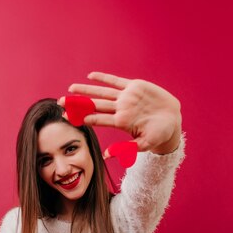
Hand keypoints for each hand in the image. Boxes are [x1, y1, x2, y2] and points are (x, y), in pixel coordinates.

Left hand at [58, 72, 181, 153]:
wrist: (173, 121)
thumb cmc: (159, 135)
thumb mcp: (144, 144)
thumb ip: (126, 149)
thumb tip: (107, 156)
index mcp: (121, 122)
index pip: (97, 119)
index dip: (81, 117)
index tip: (66, 116)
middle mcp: (120, 109)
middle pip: (94, 105)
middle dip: (77, 103)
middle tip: (59, 102)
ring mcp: (126, 97)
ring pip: (102, 92)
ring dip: (86, 90)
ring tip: (70, 88)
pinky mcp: (135, 87)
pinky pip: (116, 81)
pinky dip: (104, 78)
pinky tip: (91, 76)